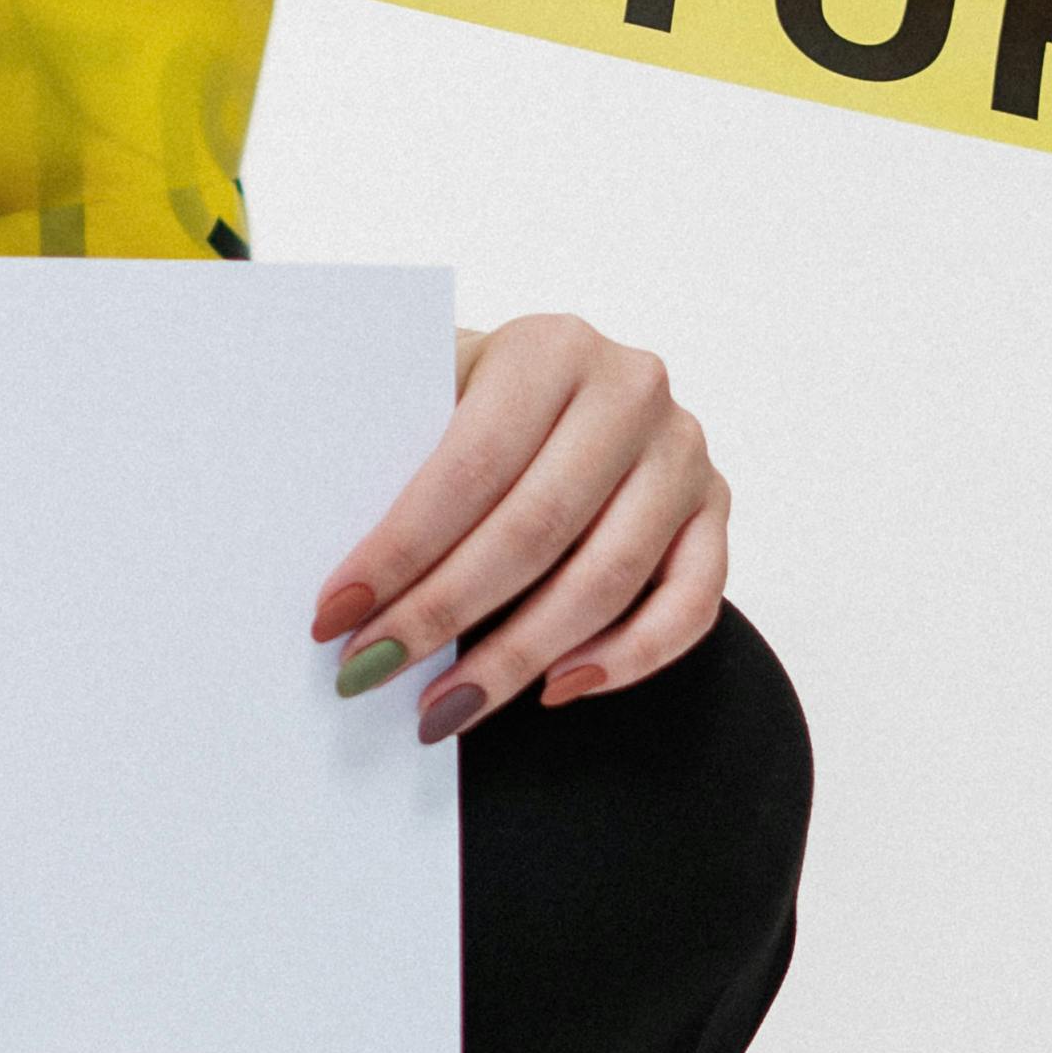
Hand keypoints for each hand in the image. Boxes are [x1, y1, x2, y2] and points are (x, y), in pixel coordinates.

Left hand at [312, 313, 729, 740]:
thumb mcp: (433, 389)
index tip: (336, 616)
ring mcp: (683, 454)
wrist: (568, 382)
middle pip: (534, 530)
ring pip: (607, 579)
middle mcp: (631, 390)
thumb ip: (393, 450)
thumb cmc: (477, 400)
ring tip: (447, 705)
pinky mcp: (716, 512)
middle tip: (373, 672)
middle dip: (442, 613)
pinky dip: (627, 660)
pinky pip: (689, 606)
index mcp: (549, 347)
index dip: (400, 550)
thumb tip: (337, 572)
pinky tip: (556, 689)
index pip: (469, 466)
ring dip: (518, 657)